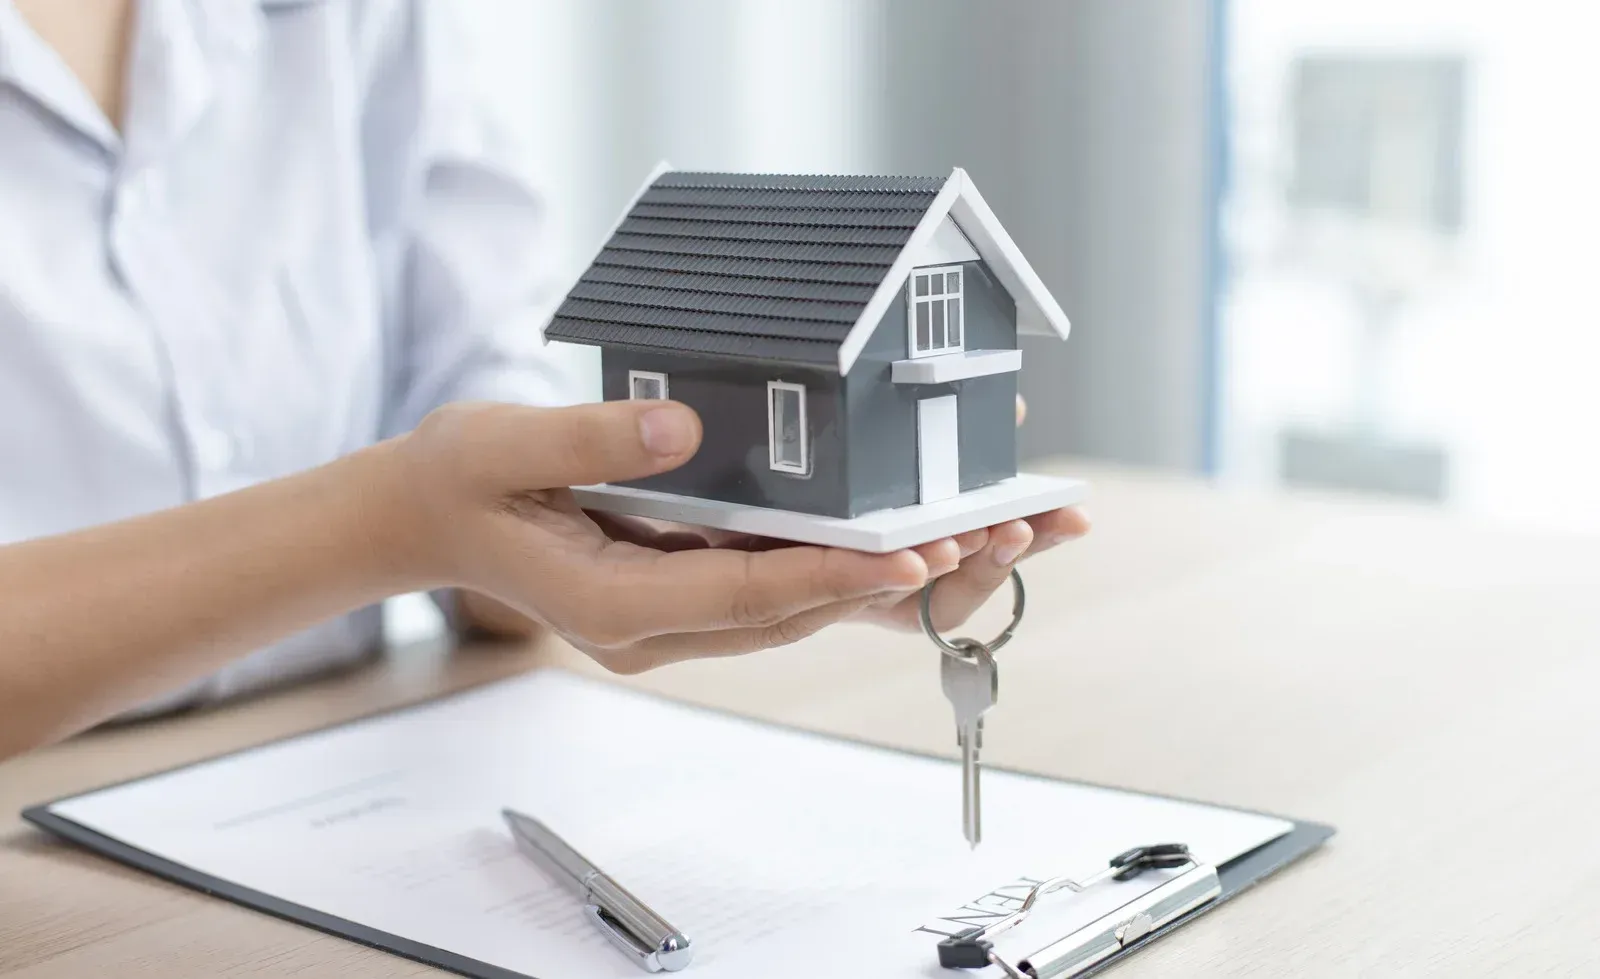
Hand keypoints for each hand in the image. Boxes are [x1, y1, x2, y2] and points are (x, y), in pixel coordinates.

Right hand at [453, 391, 1085, 641]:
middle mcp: (663, 629)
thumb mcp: (503, 445)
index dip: (833, 576)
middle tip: (1008, 533)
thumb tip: (685, 434)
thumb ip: (590, 442)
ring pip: (814, 607)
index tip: (916, 555)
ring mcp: (684, 620)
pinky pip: (795, 586)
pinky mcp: (699, 593)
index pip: (744, 596)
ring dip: (908, 574)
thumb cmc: (460, 480)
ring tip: (1007, 532)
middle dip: (909, 576)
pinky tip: (936, 534)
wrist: (428, 518)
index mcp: (615, 607)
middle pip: (804, 613)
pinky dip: (866, 561)